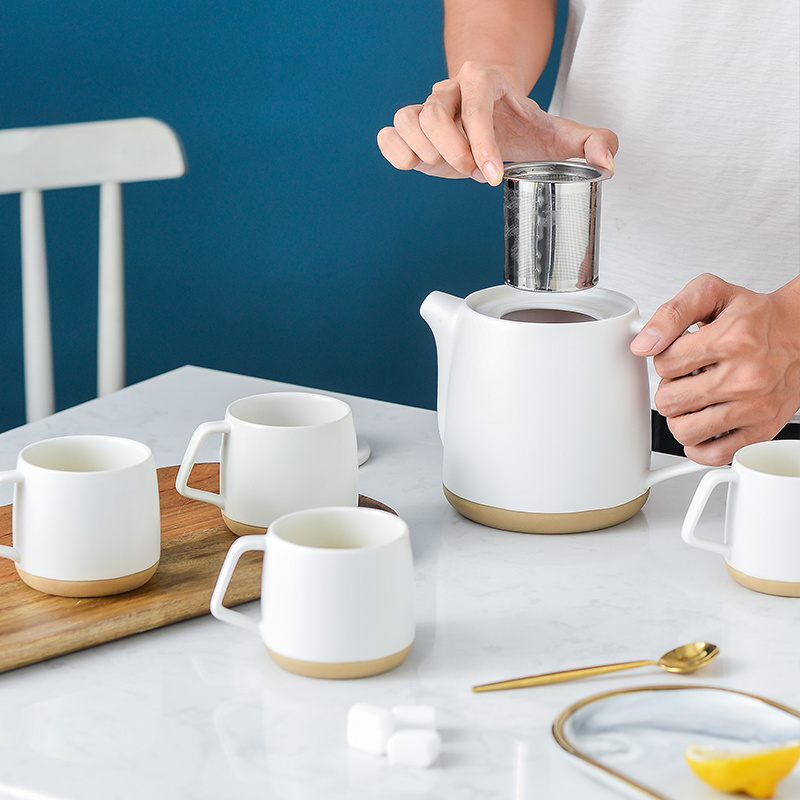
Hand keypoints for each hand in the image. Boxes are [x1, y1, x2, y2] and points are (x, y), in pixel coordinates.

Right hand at [377, 61, 617, 184]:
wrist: (492, 110)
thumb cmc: (522, 122)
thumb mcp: (560, 131)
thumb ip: (591, 143)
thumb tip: (607, 164)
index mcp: (484, 82)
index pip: (475, 107)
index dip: (481, 144)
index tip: (492, 177)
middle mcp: (450, 90)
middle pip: (433, 114)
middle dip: (452, 152)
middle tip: (473, 173)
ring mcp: (425, 108)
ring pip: (406, 121)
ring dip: (425, 154)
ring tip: (449, 167)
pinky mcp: (409, 129)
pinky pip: (388, 135)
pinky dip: (396, 153)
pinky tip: (417, 165)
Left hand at [631, 274, 799, 465]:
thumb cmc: (755, 316)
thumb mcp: (712, 295)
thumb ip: (672, 313)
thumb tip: (643, 343)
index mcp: (731, 340)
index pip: (664, 364)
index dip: (663, 359)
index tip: (678, 355)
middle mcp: (745, 376)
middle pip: (669, 401)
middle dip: (669, 388)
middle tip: (685, 379)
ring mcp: (755, 407)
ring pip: (685, 430)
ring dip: (680, 416)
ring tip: (692, 400)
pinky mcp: (762, 430)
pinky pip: (714, 454)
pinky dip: (698, 445)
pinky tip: (701, 425)